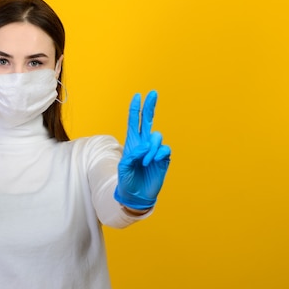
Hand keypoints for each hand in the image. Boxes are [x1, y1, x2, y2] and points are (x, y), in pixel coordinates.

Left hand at [114, 90, 170, 209]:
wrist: (136, 195)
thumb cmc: (126, 180)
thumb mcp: (123, 167)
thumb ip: (132, 154)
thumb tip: (145, 145)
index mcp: (132, 142)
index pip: (134, 121)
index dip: (136, 109)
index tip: (138, 96)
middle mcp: (144, 143)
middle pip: (148, 120)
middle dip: (150, 106)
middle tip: (153, 93)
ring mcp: (154, 150)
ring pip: (156, 136)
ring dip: (150, 148)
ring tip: (145, 161)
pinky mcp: (163, 158)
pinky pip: (164, 149)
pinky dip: (158, 153)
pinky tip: (153, 162)